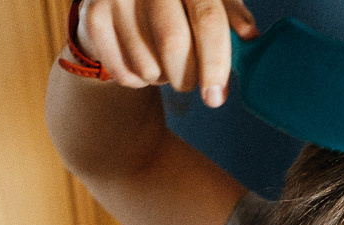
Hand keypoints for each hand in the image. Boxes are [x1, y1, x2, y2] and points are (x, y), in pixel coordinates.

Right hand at [76, 0, 256, 104]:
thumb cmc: (176, 4)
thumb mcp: (207, 0)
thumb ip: (230, 13)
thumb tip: (251, 36)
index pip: (208, 18)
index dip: (216, 62)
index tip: (216, 96)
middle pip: (174, 44)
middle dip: (187, 77)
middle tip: (190, 82)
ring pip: (147, 65)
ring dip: (162, 79)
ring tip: (163, 63)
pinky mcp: (93, 16)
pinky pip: (124, 72)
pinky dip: (139, 81)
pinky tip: (141, 62)